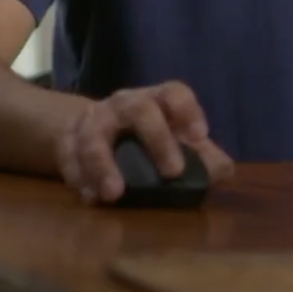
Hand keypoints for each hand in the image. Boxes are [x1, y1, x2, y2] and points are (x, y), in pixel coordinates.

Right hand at [56, 80, 234, 202]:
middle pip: (141, 110)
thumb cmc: (148, 135)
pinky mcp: (68, 142)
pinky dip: (79, 179)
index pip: (174, 93)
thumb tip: (225, 170)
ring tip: (114, 194)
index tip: (201, 135)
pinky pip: (69, 158)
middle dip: (158, 140)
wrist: (92, 129)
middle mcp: (127, 104)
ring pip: (95, 136)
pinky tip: (91, 197)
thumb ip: (202, 156)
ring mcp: (95, 120)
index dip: (188, 111)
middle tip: (173, 173)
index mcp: (158, 100)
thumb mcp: (176, 140)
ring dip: (103, 165)